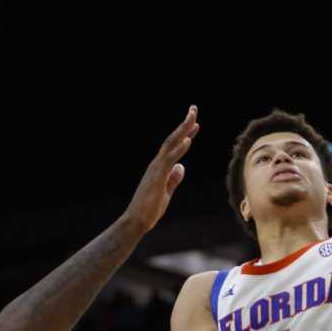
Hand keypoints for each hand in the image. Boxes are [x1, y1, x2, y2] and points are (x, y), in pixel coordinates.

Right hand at [124, 106, 199, 231]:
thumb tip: (181, 167)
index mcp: (160, 167)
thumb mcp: (166, 192)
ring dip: (182, 130)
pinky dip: (179, 149)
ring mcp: (156, 169)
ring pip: (170, 145)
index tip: (195, 124)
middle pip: (172, 139)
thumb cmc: (149, 209)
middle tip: (194, 109)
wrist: (136, 221)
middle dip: (184, 124)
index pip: (174, 146)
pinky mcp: (157, 177)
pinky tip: (188, 140)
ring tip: (193, 118)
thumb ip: (173, 179)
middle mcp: (157, 164)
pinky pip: (169, 160)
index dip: (185, 134)